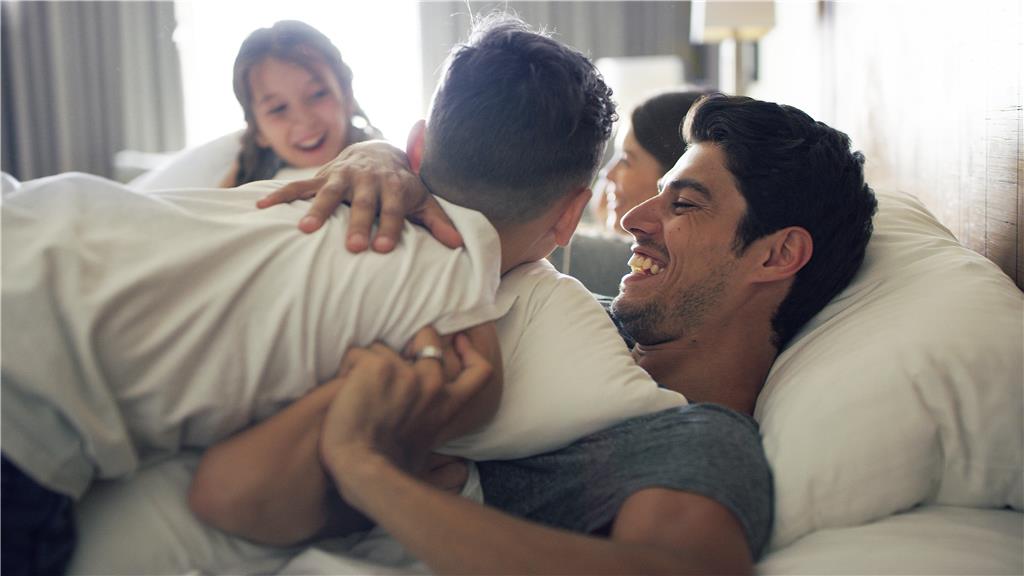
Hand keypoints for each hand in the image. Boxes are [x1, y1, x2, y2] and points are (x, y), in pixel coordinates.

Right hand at [255, 141, 463, 252]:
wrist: (380, 150)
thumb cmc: (403, 184)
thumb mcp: (423, 199)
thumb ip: (438, 221)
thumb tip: (457, 244)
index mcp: (393, 185)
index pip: (393, 209)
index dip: (390, 227)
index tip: (384, 249)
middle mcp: (367, 179)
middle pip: (363, 203)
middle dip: (358, 224)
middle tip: (353, 248)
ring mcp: (342, 176)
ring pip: (329, 193)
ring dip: (318, 211)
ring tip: (307, 231)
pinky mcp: (322, 177)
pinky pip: (298, 186)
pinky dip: (280, 195)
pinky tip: (262, 208)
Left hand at [319, 327, 491, 501]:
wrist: (361, 468)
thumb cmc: (386, 468)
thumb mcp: (426, 448)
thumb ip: (431, 426)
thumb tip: (453, 462)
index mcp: (445, 405)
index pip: (479, 371)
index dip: (470, 351)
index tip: (457, 342)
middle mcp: (433, 384)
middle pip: (427, 338)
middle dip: (406, 343)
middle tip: (384, 369)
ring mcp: (406, 373)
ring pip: (382, 347)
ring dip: (367, 364)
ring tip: (356, 395)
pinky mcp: (377, 366)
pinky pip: (356, 353)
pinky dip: (346, 369)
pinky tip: (343, 393)